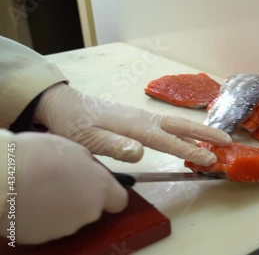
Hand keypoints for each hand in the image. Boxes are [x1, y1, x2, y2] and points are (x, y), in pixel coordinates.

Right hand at [0, 132, 126, 243]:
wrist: (2, 178)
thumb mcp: (75, 149)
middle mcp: (88, 212)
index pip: (120, 200)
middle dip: (83, 196)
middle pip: (93, 208)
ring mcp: (65, 227)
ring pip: (71, 217)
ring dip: (62, 206)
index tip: (99, 185)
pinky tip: (30, 200)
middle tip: (63, 180)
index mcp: (100, 189)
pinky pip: (49, 225)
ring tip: (42, 189)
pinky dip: (43, 216)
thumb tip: (91, 172)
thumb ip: (90, 166)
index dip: (110, 193)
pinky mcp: (42, 237)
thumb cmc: (38, 156)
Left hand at [34, 83, 230, 165]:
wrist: (65, 105)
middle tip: (227, 141)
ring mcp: (143, 117)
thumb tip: (141, 152)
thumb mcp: (88, 139)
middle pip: (180, 125)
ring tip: (216, 140)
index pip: (168, 140)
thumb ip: (115, 145)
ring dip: (198, 131)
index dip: (190, 150)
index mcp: (135, 126)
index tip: (210, 158)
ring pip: (177, 124)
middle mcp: (144, 119)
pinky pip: (169, 125)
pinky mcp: (140, 118)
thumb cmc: (75, 124)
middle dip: (205, 133)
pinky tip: (187, 137)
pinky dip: (184, 131)